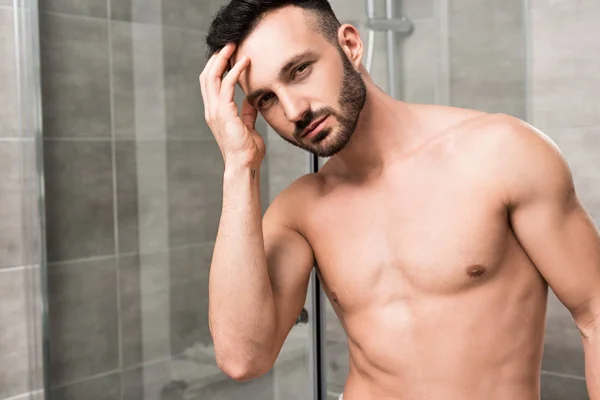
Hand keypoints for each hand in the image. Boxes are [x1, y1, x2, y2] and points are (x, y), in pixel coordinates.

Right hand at [199, 43, 265, 168]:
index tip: (228, 55)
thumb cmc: (247, 150)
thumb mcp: (248, 127)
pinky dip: (235, 71)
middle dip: (216, 58)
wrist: (244, 165)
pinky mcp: (223, 113)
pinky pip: (226, 86)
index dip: (216, 67)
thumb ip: (247, 113)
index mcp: (215, 113)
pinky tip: (244, 62)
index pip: (210, 84)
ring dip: (223, 59)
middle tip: (229, 44)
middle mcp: (211, 110)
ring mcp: (215, 111)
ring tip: (234, 46)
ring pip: (212, 77)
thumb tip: (251, 100)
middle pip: (206, 76)